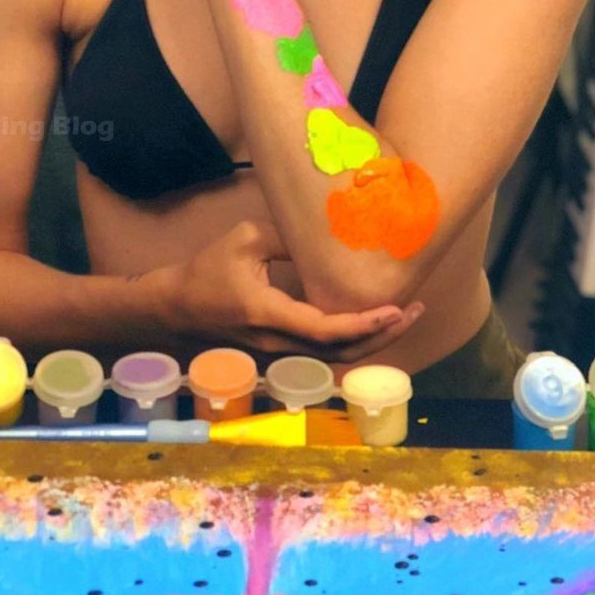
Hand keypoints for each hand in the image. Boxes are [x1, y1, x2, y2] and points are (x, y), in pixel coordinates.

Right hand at [163, 217, 425, 363]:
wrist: (178, 307)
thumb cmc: (208, 269)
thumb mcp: (245, 239)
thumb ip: (287, 238)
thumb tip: (329, 236)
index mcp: (268, 315)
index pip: (326, 329)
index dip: (365, 323)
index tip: (396, 308)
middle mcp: (278, 344)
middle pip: (341, 353)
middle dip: (383, 336)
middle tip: (416, 311)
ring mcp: (280, 354)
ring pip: (336, 358)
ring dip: (373, 341)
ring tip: (405, 316)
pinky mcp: (282, 352)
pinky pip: (325, 353)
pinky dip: (355, 341)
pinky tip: (374, 323)